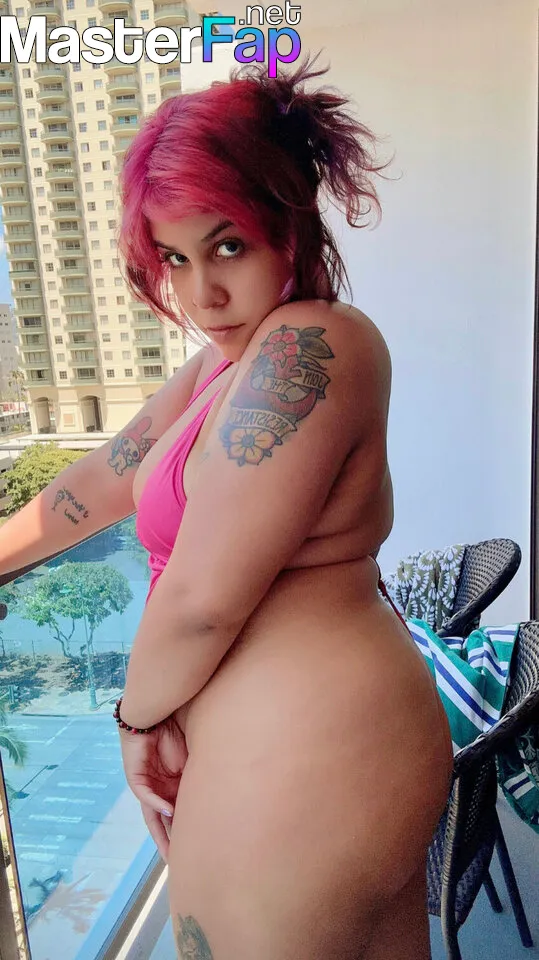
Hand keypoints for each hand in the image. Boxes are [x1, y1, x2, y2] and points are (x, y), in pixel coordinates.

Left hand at [119, 715, 187, 860]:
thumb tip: (216, 797)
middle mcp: (159, 788)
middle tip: (178, 861)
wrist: (160, 710)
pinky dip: (156, 803)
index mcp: (173, 785)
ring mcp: (146, 783)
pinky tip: (167, 811)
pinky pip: (145, 794)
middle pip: (163, 820)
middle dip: (170, 840)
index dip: (184, 831)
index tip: (194, 850)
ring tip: (170, 849)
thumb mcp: (193, 760)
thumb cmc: (179, 730)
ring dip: (160, 830)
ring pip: (152, 814)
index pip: (177, 814)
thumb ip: (197, 779)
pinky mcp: (136, 775)